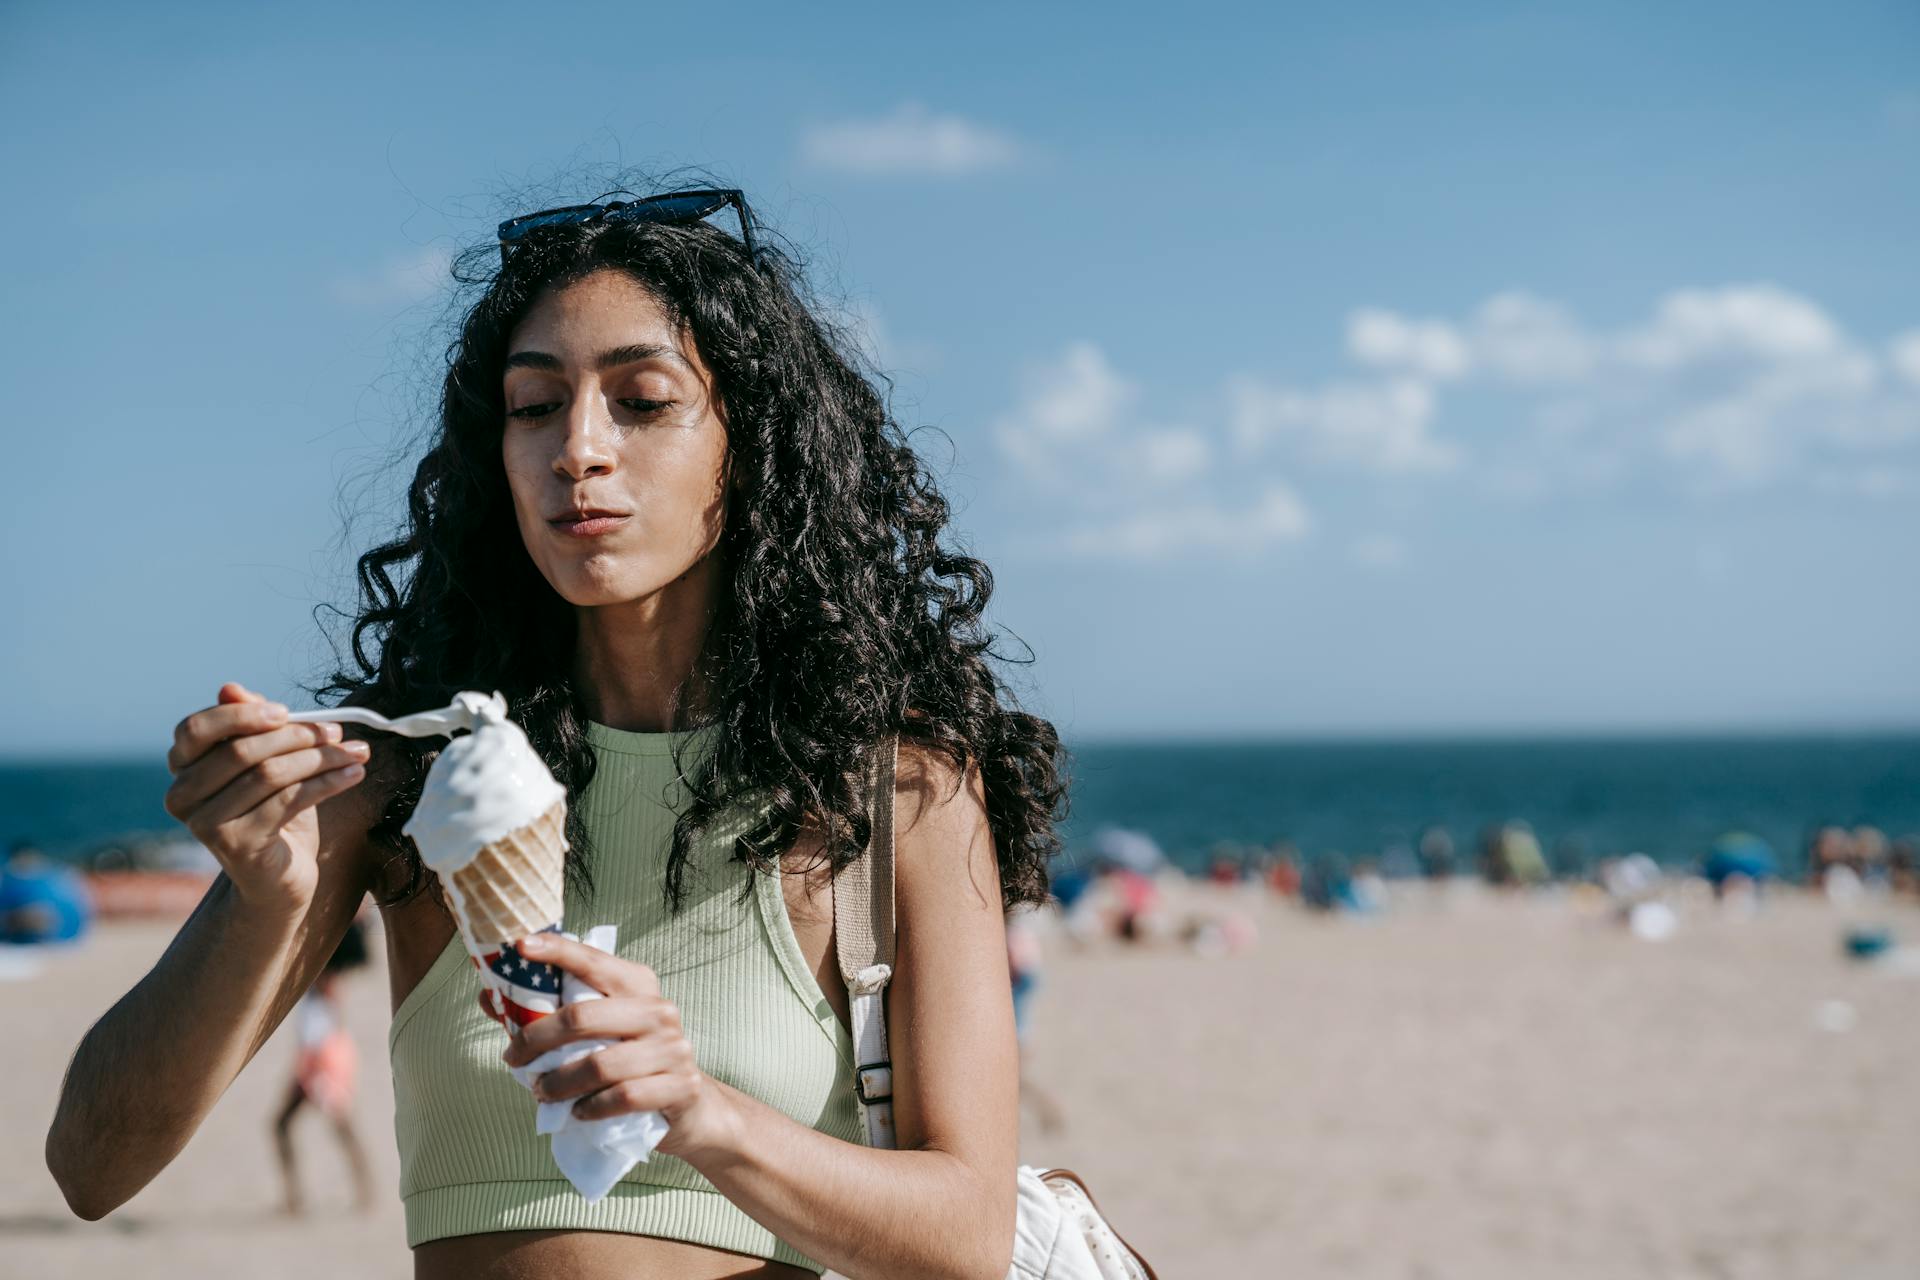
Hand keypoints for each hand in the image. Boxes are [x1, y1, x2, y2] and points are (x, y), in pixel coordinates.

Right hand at [162, 683, 371, 914]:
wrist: (279, 878)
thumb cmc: (273, 812)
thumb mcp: (266, 763)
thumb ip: (251, 726)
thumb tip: (230, 687)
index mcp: (182, 769)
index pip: (195, 729)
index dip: (241, 715)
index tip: (287, 711)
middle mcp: (182, 797)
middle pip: (240, 751)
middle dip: (297, 736)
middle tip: (337, 732)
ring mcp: (205, 824)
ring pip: (268, 774)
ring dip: (321, 758)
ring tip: (358, 752)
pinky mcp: (236, 845)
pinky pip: (287, 801)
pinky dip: (327, 783)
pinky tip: (353, 774)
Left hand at [500, 932, 739, 1161]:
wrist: (689, 1105)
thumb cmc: (630, 1060)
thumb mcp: (597, 1032)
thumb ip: (547, 1015)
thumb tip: (489, 997)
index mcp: (637, 984)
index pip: (592, 959)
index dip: (556, 950)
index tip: (519, 946)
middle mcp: (659, 1009)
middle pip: (582, 1017)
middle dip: (536, 1039)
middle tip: (512, 1059)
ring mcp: (673, 1048)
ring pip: (599, 1065)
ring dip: (558, 1083)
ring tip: (540, 1091)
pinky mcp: (680, 1085)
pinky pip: (621, 1098)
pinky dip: (590, 1108)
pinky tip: (577, 1111)